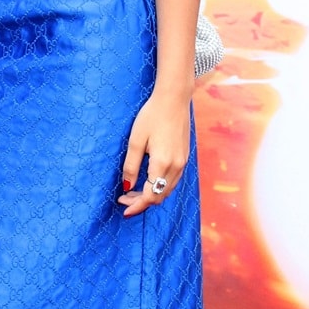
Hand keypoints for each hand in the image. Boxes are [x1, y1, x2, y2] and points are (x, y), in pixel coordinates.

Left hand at [118, 92, 189, 216]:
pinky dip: (160, 187)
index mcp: (162, 163)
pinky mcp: (185, 158)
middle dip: (141, 202)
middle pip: (160, 196)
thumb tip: (126, 186)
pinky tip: (148, 182)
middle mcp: (176, 166)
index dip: (136, 205)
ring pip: (167, 190)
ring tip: (133, 192)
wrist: (174, 100)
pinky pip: (172, 181)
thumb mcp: (135, 140)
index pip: (150, 196)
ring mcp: (183, 163)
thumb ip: (131, 165)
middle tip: (124, 199)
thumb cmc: (151, 116)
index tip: (123, 208)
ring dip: (151, 195)